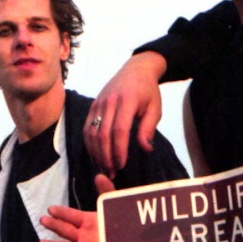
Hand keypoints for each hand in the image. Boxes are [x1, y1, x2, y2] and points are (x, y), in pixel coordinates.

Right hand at [37, 175, 114, 241]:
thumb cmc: (122, 227)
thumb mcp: (114, 208)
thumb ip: (106, 192)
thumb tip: (99, 175)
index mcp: (88, 222)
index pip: (72, 216)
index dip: (62, 213)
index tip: (51, 208)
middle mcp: (84, 236)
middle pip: (66, 230)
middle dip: (54, 226)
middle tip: (43, 220)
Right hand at [85, 52, 165, 176]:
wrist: (135, 70)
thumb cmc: (148, 91)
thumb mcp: (155, 108)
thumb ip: (148, 128)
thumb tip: (145, 149)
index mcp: (127, 100)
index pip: (120, 129)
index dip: (119, 149)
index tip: (122, 165)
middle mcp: (110, 101)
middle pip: (103, 133)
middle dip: (106, 155)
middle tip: (112, 171)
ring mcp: (99, 102)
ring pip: (92, 132)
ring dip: (97, 152)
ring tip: (105, 167)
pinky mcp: (93, 105)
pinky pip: (87, 127)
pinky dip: (90, 143)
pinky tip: (97, 154)